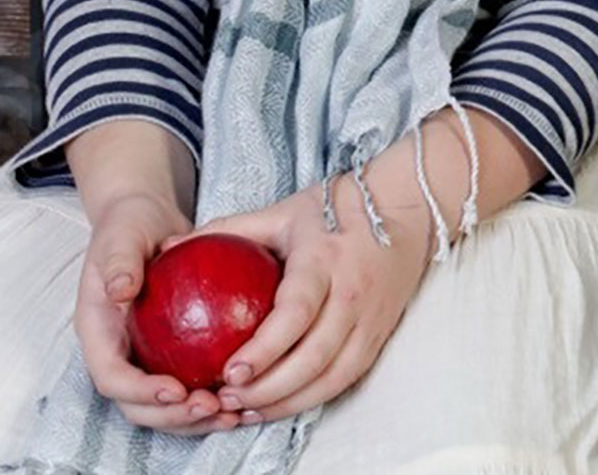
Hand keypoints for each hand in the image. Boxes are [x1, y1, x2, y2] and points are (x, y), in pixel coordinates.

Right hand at [74, 190, 241, 434]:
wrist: (143, 218)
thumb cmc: (129, 225)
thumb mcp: (121, 237)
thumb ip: (119, 262)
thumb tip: (121, 290)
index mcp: (99, 333)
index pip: (112, 377)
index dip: (140, 392)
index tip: (177, 389)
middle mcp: (120, 351)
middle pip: (138, 405)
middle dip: (173, 415)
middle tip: (214, 406)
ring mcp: (144, 354)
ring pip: (165, 404)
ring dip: (196, 416)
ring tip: (234, 412)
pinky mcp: (170, 351)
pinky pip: (189, 381)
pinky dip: (212, 393)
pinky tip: (247, 392)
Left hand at [189, 175, 431, 425]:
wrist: (409, 205)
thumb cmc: (340, 206)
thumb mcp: (284, 211)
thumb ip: (230, 229)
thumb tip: (170, 248)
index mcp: (325, 259)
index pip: (296, 312)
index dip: (264, 348)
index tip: (228, 371)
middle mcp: (352, 293)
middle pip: (313, 357)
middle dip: (267, 388)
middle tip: (225, 399)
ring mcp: (371, 318)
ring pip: (331, 377)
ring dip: (286, 402)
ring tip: (244, 410)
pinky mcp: (379, 334)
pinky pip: (345, 378)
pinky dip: (310, 399)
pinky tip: (277, 405)